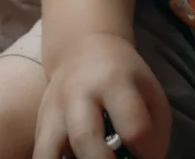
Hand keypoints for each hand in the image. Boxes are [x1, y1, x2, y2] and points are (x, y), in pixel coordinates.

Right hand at [33, 32, 170, 158]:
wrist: (82, 47)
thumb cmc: (123, 75)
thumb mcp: (150, 92)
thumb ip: (154, 133)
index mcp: (114, 82)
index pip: (135, 128)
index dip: (147, 152)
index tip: (146, 153)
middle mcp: (78, 94)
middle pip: (86, 140)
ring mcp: (54, 109)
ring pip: (50, 151)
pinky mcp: (40, 123)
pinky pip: (40, 155)